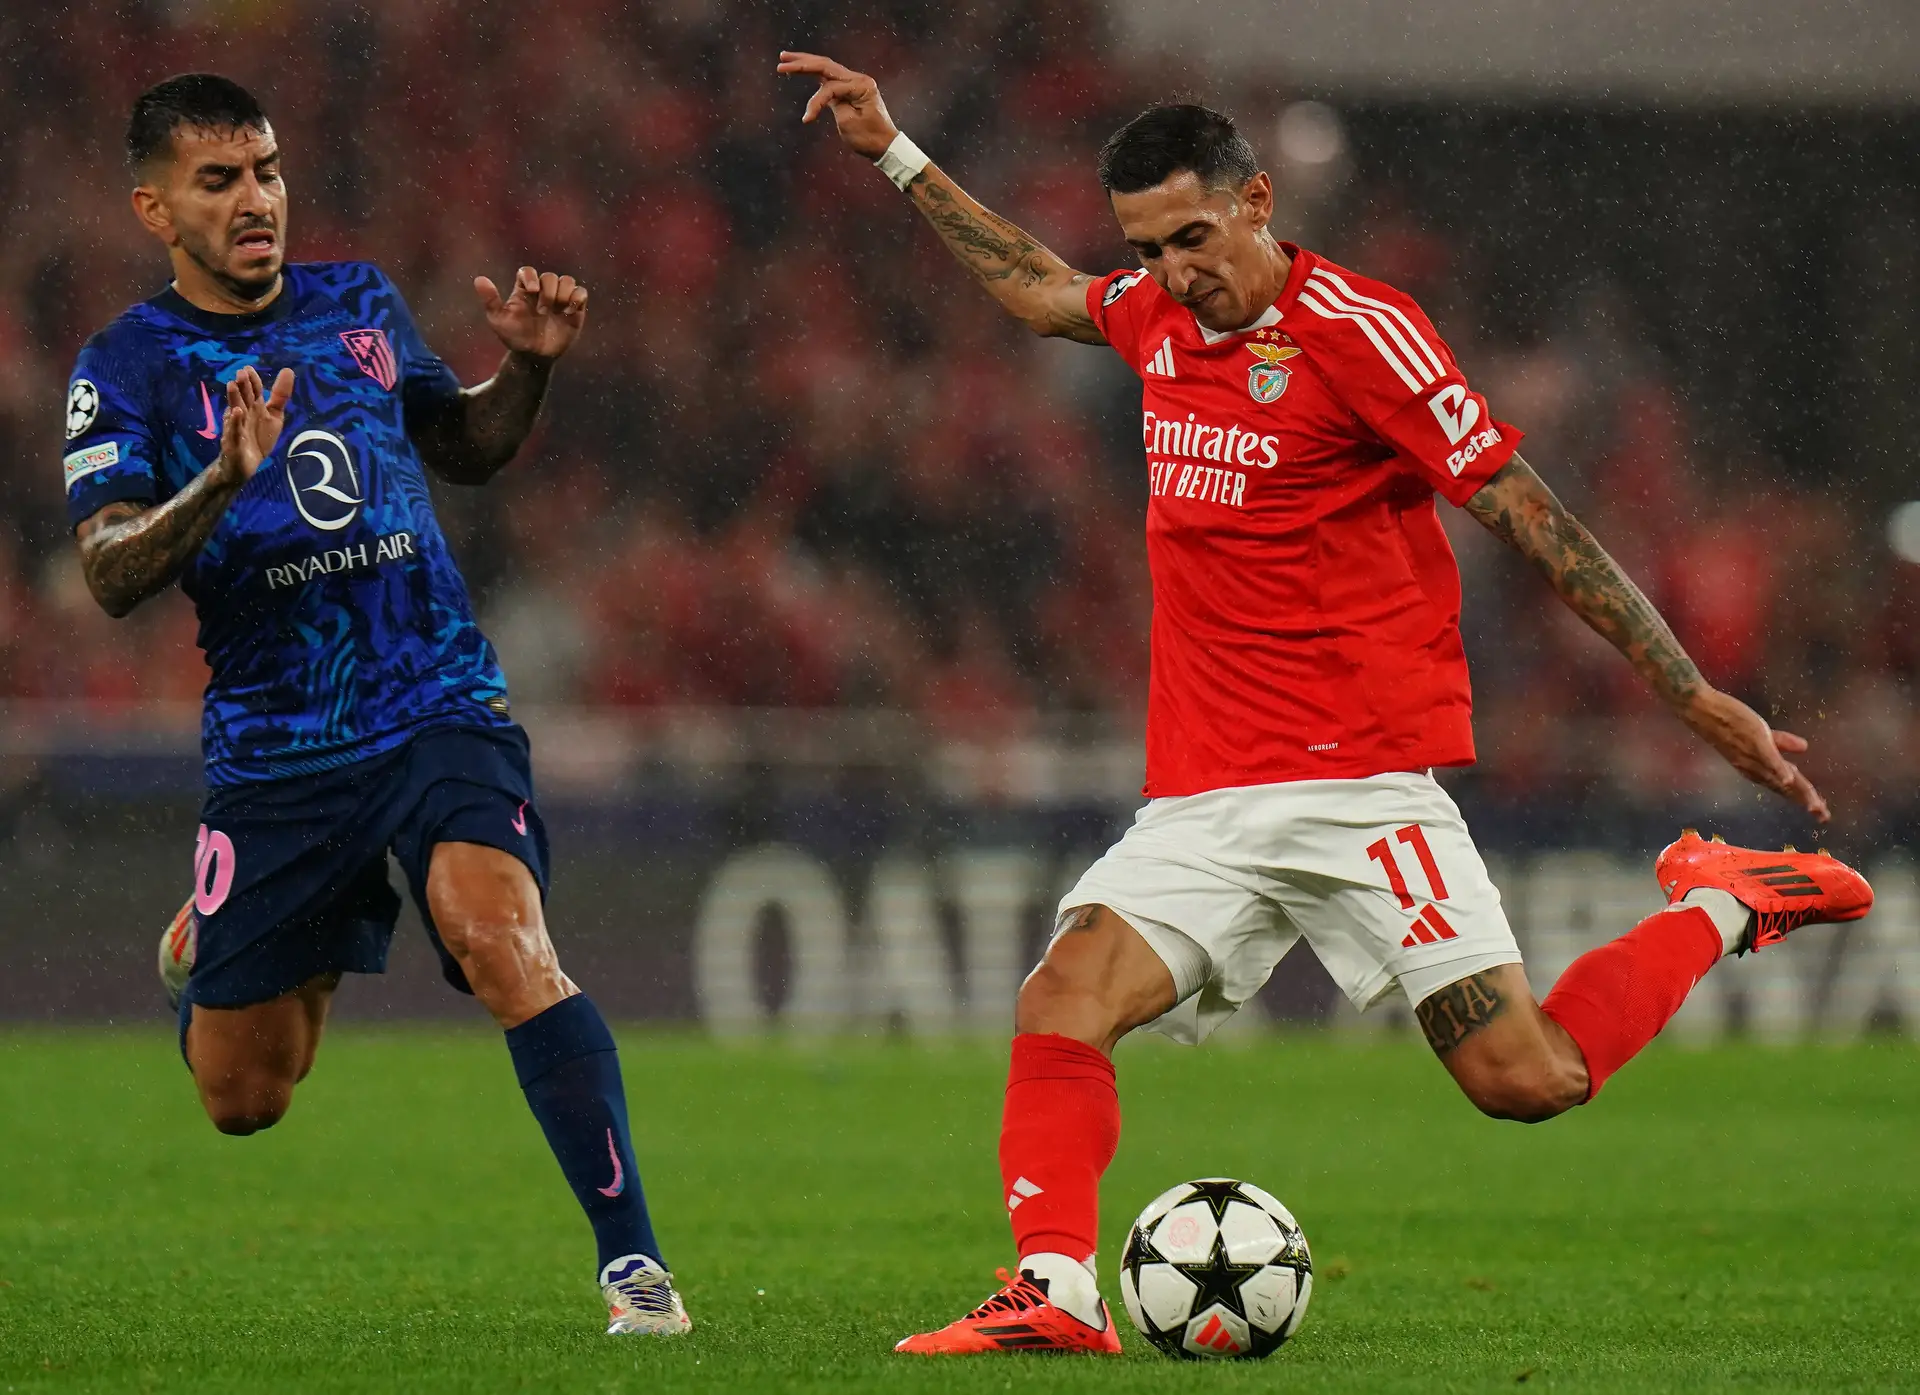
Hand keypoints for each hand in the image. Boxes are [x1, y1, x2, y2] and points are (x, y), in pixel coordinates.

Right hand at [217, 365, 293, 483]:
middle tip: (241, 373)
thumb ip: (280, 396)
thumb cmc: (259, 438)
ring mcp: (237, 428)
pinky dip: (235, 423)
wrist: (244, 464)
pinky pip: (233, 431)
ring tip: (232, 385)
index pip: (253, 391)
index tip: (249, 368)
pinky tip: (237, 413)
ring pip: (235, 411)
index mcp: (254, 408)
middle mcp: (244, 414)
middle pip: (243, 398)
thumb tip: (288, 370)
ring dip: (234, 398)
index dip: (253, 380)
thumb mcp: (274, 416)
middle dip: (242, 386)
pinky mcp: (233, 442)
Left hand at [474, 266, 588, 362]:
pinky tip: (569, 311)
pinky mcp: (575, 309)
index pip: (528, 271)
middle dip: (548, 292)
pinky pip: (581, 293)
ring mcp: (560, 299)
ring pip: (567, 281)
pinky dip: (578, 298)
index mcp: (524, 290)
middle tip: (542, 312)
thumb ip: (490, 300)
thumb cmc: (514, 338)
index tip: (532, 290)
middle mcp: (543, 291)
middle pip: (550, 276)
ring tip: (559, 310)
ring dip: (563, 294)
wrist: (533, 356)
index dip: (531, 276)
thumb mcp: (498, 320)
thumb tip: (479, 279)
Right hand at [776, 51, 900, 158]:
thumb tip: (822, 95)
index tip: (806, 119)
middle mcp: (858, 79)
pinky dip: (814, 72)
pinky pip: (828, 77)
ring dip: (805, 62)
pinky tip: (801, 67)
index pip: (831, 87)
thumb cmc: (869, 138)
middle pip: (826, 65)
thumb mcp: (848, 123)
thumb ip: (834, 104)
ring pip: (826, 67)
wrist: (885, 146)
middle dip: (802, 63)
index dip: (815, 101)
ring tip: (785, 57)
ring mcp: (854, 82)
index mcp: (861, 85)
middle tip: (782, 59)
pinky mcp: (848, 89)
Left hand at [1679, 686, 1829, 822]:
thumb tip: (1805, 747)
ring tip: (1815, 806)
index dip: (1804, 798)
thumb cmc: (1731, 721)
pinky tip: (1790, 779)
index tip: (1821, 812)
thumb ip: (1782, 742)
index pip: (1786, 787)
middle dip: (1806, 802)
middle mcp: (1755, 768)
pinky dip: (1778, 769)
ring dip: (1798, 792)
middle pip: (1785, 788)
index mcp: (1758, 767)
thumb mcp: (1761, 734)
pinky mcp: (1754, 741)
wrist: (1704, 710)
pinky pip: (1768, 758)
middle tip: (1824, 816)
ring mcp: (1754, 755)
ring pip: (1779, 778)